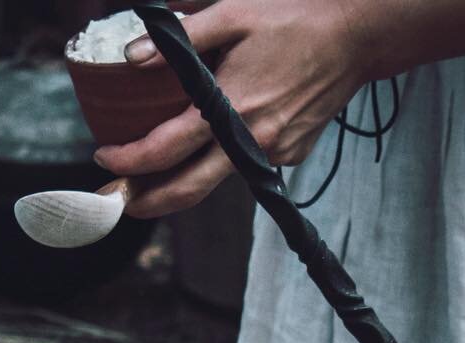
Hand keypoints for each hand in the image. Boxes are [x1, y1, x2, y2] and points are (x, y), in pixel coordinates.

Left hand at [94, 0, 377, 217]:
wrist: (361, 32)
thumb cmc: (297, 16)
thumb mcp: (236, 12)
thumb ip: (182, 37)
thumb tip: (130, 58)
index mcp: (229, 107)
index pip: (163, 151)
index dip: (127, 162)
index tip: (103, 158)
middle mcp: (250, 140)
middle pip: (185, 191)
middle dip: (145, 202)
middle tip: (118, 200)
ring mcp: (272, 153)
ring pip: (213, 183)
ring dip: (179, 185)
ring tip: (150, 180)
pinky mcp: (289, 155)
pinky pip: (244, 166)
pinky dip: (222, 159)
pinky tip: (216, 141)